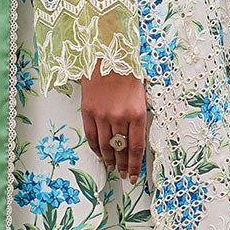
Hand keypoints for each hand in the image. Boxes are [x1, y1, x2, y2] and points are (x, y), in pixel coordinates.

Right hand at [81, 64, 145, 181]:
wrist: (109, 55)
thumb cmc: (128, 73)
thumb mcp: (141, 97)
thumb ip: (138, 119)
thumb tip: (134, 141)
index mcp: (137, 114)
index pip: (135, 148)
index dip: (134, 165)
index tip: (133, 175)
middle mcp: (119, 117)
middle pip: (120, 149)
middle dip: (122, 164)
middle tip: (122, 174)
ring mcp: (102, 115)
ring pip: (104, 145)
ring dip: (108, 158)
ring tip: (111, 166)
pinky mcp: (88, 110)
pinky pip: (91, 135)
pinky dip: (95, 147)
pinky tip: (99, 153)